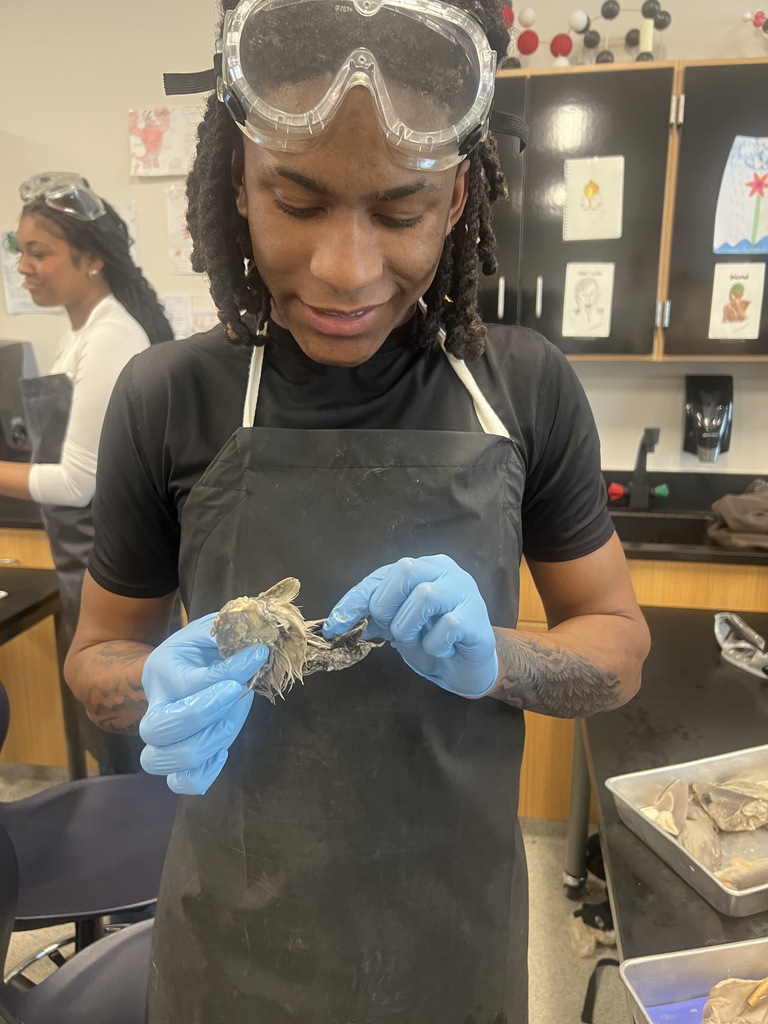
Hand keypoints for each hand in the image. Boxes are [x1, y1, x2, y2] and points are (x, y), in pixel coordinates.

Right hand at [139, 613, 267, 794]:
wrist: (188, 665)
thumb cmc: (204, 647)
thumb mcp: (212, 629)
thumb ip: (228, 632)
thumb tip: (256, 640)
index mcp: (161, 670)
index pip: (189, 682)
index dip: (227, 671)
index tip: (257, 654)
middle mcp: (155, 706)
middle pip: (157, 728)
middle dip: (201, 713)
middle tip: (235, 691)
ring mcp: (165, 738)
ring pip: (163, 760)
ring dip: (205, 743)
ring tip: (230, 721)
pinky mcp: (182, 758)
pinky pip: (183, 782)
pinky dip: (204, 774)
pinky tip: (223, 751)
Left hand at [323, 555, 497, 697]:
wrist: (468, 667)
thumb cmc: (431, 639)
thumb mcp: (397, 625)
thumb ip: (374, 616)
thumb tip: (338, 624)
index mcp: (425, 566)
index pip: (382, 574)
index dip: (356, 600)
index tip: (334, 626)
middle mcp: (447, 571)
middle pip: (406, 570)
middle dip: (387, 605)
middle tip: (389, 630)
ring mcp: (465, 592)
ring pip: (425, 596)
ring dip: (409, 628)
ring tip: (419, 641)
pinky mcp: (477, 618)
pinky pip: (447, 625)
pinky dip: (435, 645)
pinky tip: (442, 649)